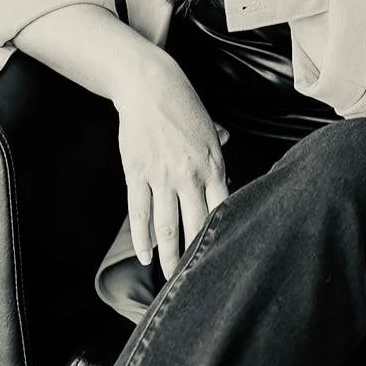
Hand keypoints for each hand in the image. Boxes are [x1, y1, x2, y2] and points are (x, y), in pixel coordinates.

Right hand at [113, 49, 229, 280]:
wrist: (149, 86)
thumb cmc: (182, 104)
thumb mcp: (208, 124)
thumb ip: (218, 143)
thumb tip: (228, 143)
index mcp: (212, 164)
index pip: (222, 210)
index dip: (222, 237)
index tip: (224, 257)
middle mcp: (189, 175)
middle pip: (196, 226)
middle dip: (196, 257)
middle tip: (197, 280)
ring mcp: (162, 176)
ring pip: (166, 226)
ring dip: (169, 256)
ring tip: (170, 276)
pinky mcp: (137, 173)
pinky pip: (139, 213)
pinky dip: (141, 239)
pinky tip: (145, 256)